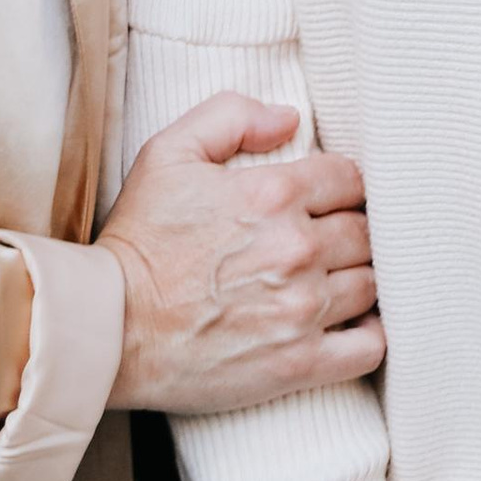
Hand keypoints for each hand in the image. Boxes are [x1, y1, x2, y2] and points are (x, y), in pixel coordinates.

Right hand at [100, 92, 382, 413]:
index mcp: (274, 192)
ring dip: (359, 278)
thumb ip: (232, 117)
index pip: (349, 179)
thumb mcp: (169, 152)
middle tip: (331, 242)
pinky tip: (355, 326)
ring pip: (371, 284)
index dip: (342, 186)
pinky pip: (368, 348)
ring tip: (339, 280)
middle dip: (352, 231)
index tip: (328, 201)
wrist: (109, 328)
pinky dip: (370, 336)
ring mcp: (301, 309)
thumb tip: (290, 118)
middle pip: (365, 231)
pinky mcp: (298, 363)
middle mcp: (297, 249)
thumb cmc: (138, 240)